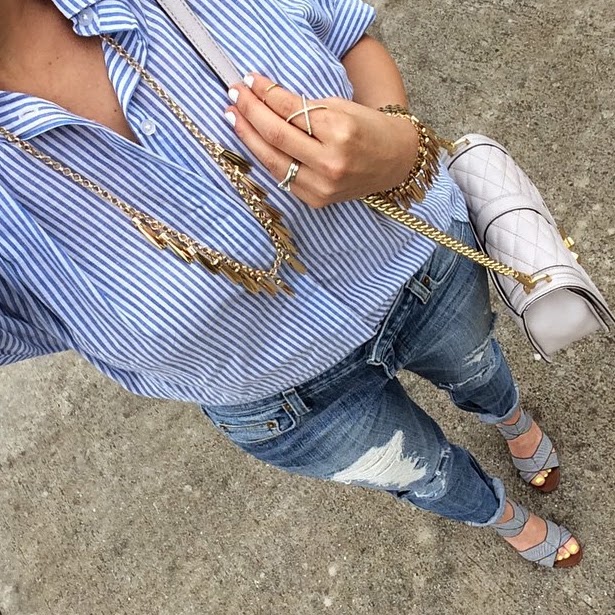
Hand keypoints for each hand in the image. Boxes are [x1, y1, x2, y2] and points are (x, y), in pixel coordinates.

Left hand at [225, 74, 418, 207]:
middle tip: (233, 94)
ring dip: (248, 137)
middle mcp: (330, 162)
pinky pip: (282, 177)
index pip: (290, 110)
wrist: (395, 162)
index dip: (264, 93)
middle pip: (276, 135)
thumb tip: (263, 98)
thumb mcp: (340, 107)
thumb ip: (304, 107)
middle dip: (250, 112)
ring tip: (233, 117)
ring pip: (272, 160)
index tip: (248, 79)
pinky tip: (253, 142)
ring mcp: (322, 186)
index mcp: (340, 132)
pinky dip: (265, 158)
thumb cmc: (369, 129)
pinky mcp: (316, 201)